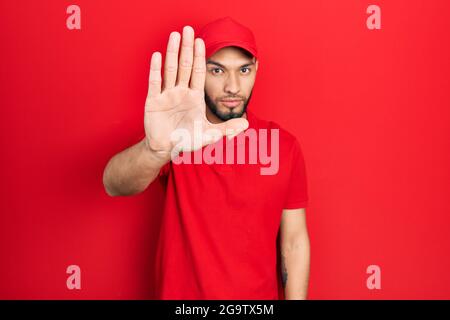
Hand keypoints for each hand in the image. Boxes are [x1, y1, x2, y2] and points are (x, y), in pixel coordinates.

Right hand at [143, 26, 248, 160]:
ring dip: (172, 52)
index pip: (198, 72)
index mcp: (194, 96)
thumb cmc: (186, 139)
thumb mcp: (209, 135)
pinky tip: (158, 55)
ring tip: (175, 35)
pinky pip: (155, 83)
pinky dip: (156, 69)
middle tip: (188, 29)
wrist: (166, 149)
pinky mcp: (153, 101)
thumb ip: (227, 129)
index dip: (199, 57)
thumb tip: (246, 124)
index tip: (201, 41)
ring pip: (170, 70)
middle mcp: (181, 92)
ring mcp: (167, 95)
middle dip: (186, 47)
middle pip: (184, 65)